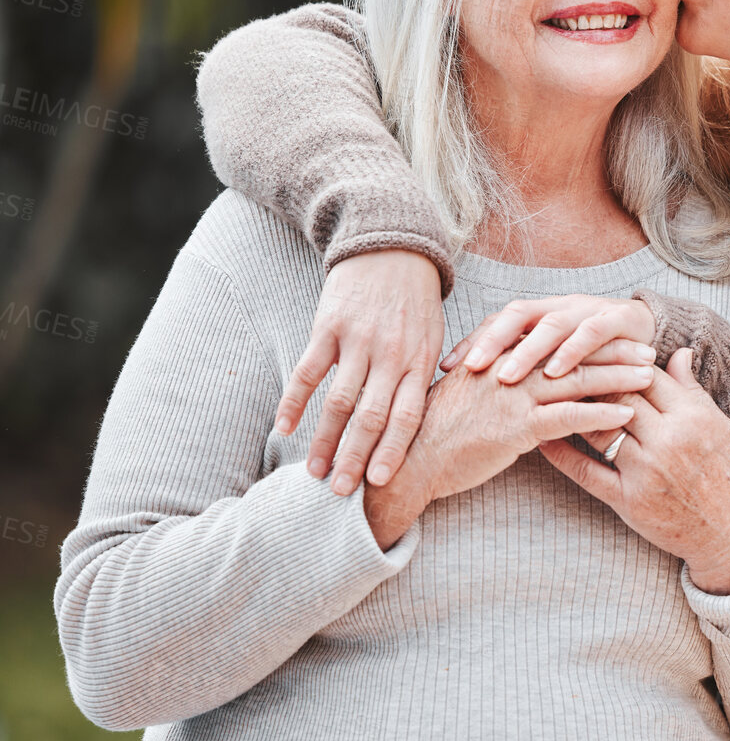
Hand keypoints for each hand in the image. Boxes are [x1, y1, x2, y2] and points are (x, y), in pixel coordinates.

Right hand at [279, 251, 442, 493]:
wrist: (393, 248)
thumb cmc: (416, 302)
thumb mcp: (434, 338)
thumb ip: (422, 379)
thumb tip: (414, 428)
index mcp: (419, 361)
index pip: (407, 416)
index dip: (393, 451)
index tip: (380, 484)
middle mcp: (390, 354)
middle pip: (371, 417)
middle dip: (355, 459)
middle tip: (341, 493)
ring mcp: (358, 340)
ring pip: (338, 401)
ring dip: (324, 440)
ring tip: (313, 472)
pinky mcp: (329, 326)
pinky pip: (308, 371)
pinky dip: (294, 401)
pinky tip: (284, 428)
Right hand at [362, 351, 654, 548]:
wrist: (413, 459)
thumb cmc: (442, 431)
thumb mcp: (474, 394)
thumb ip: (504, 383)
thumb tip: (534, 386)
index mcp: (501, 357)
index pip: (556, 340)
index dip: (591, 338)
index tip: (621, 337)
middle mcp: (510, 369)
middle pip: (573, 353)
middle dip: (614, 351)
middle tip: (649, 350)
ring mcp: (513, 397)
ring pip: (577, 380)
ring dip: (618, 377)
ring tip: (649, 376)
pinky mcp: (516, 427)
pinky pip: (567, 416)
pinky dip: (600, 413)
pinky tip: (626, 412)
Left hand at [440, 294, 656, 385]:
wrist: (651, 333)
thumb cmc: (598, 356)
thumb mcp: (558, 364)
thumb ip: (528, 374)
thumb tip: (477, 395)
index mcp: (541, 315)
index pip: (499, 322)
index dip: (473, 341)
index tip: (446, 369)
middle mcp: (560, 307)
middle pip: (518, 315)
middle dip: (493, 341)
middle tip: (472, 369)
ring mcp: (589, 310)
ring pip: (552, 323)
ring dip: (529, 350)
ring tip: (509, 376)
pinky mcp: (618, 319)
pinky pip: (592, 332)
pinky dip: (573, 351)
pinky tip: (557, 372)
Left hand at [539, 348, 729, 594]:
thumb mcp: (722, 427)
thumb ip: (692, 391)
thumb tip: (678, 353)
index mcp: (695, 416)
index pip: (647, 375)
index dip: (621, 361)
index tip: (601, 351)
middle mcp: (669, 440)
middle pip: (619, 396)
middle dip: (593, 379)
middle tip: (565, 364)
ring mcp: (647, 472)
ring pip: (598, 427)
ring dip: (573, 409)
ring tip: (550, 393)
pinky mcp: (630, 502)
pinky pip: (586, 472)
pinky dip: (561, 454)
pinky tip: (543, 438)